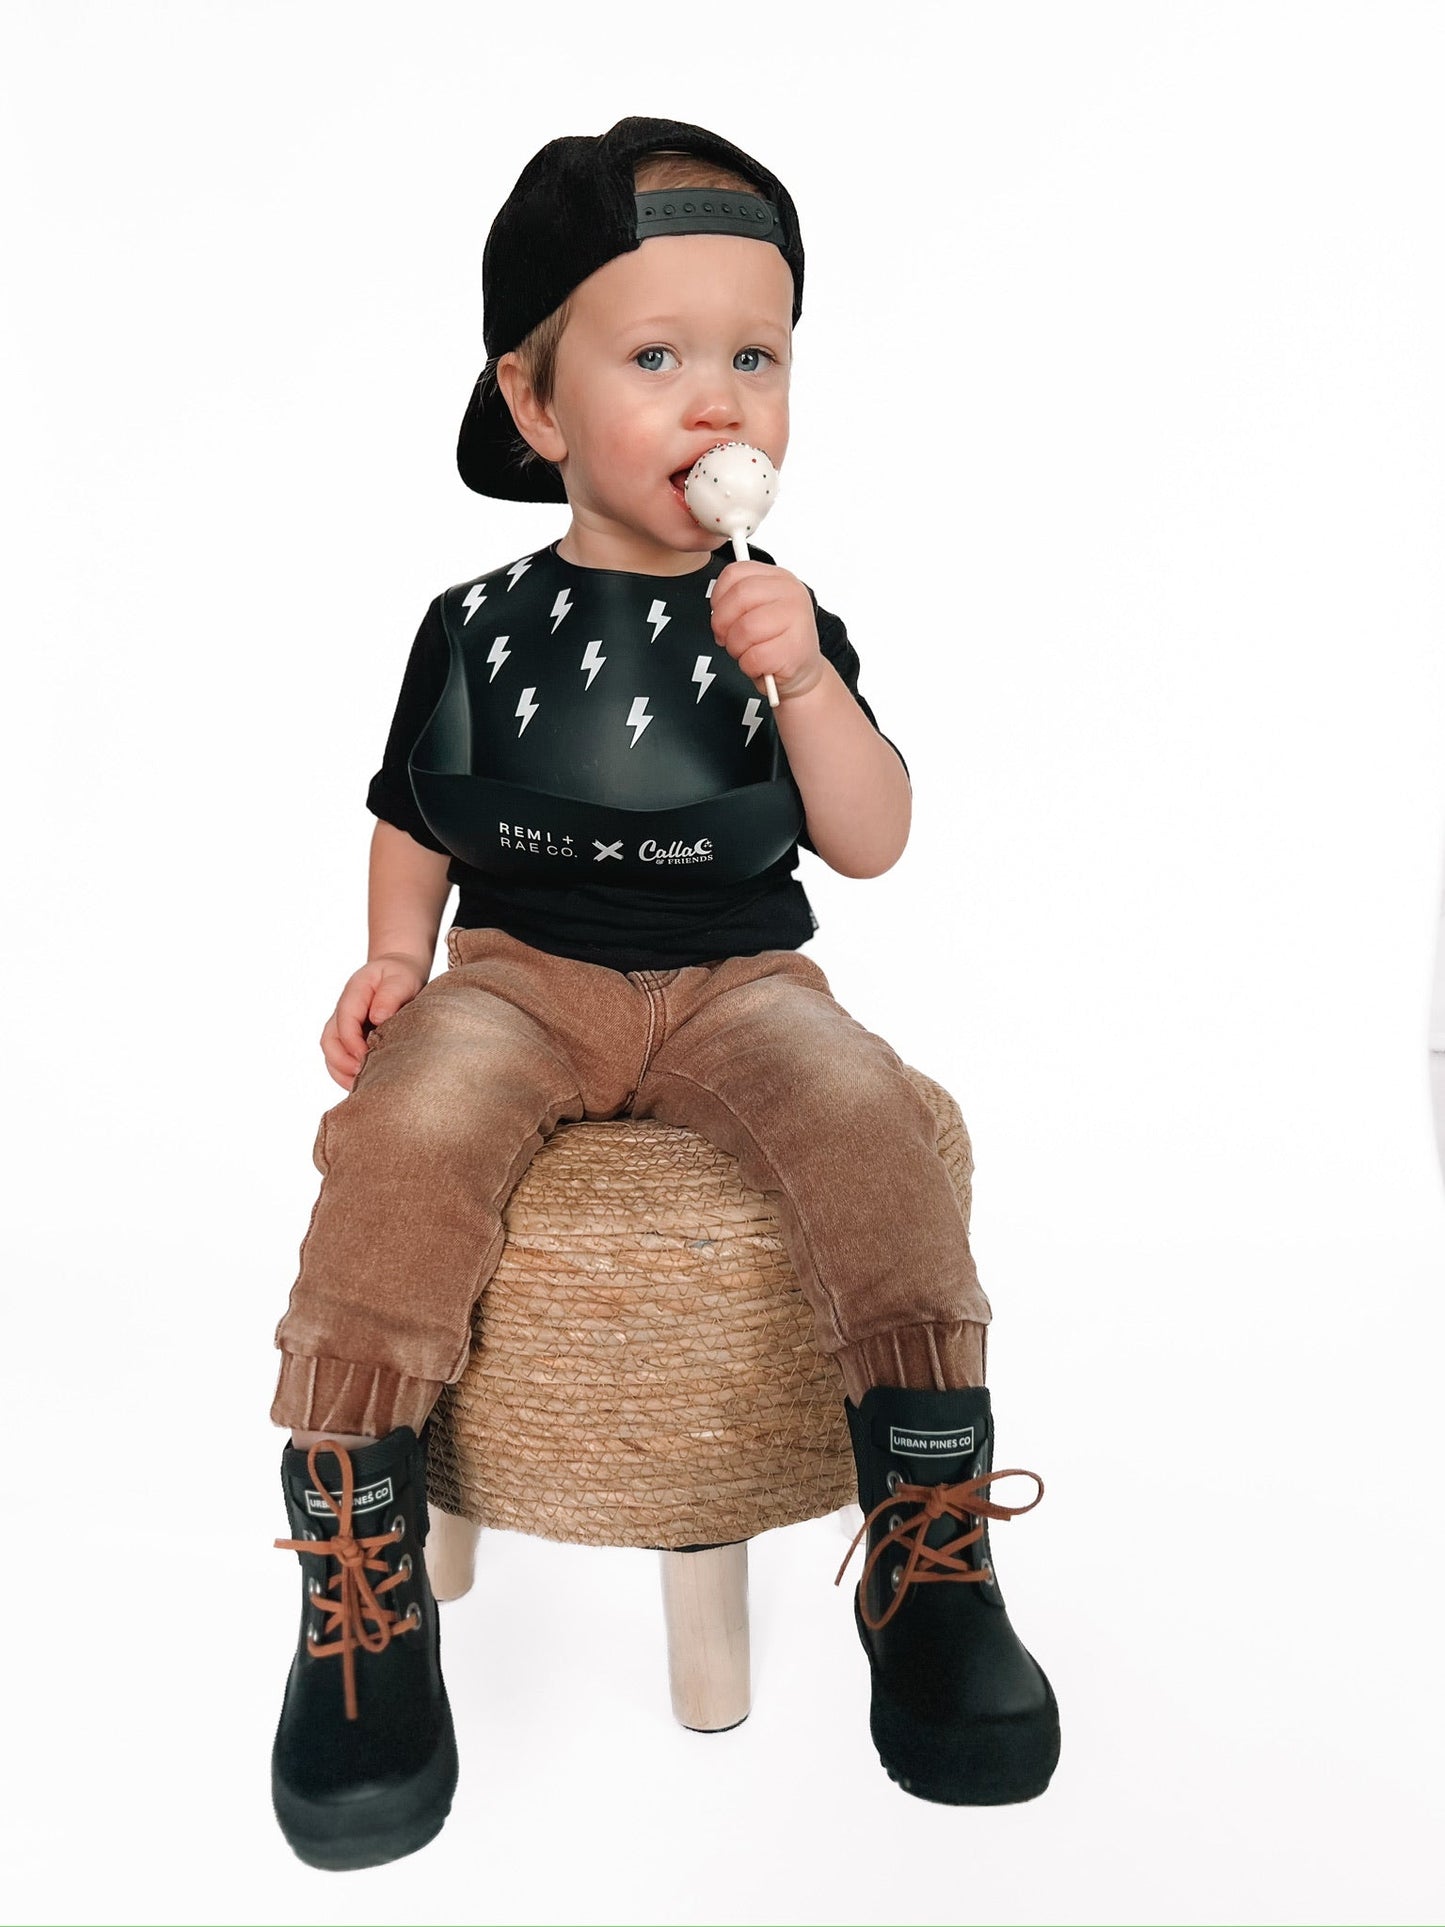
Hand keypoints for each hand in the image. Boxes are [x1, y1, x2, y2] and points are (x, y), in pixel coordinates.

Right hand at [321, 956, 426, 1090]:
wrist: (398, 973)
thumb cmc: (401, 976)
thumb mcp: (401, 979)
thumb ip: (390, 996)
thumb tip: (378, 1018)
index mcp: (354, 993)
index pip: (345, 1021)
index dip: (352, 1042)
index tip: (367, 1057)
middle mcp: (343, 1011)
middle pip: (329, 1041)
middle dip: (343, 1062)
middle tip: (364, 1075)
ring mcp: (343, 1025)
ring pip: (331, 1053)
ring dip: (342, 1072)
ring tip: (361, 1085)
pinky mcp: (350, 1038)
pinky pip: (340, 1059)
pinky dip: (346, 1074)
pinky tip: (362, 1084)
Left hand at [710, 561, 823, 701]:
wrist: (802, 670)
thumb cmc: (775, 641)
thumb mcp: (757, 610)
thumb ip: (738, 599)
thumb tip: (717, 609)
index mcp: (778, 578)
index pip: (734, 573)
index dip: (718, 598)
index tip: (722, 615)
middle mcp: (791, 592)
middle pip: (739, 596)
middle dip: (723, 623)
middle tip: (728, 638)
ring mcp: (797, 618)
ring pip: (745, 628)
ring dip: (737, 647)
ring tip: (748, 652)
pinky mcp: (796, 647)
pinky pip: (755, 657)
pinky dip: (750, 666)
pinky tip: (761, 665)